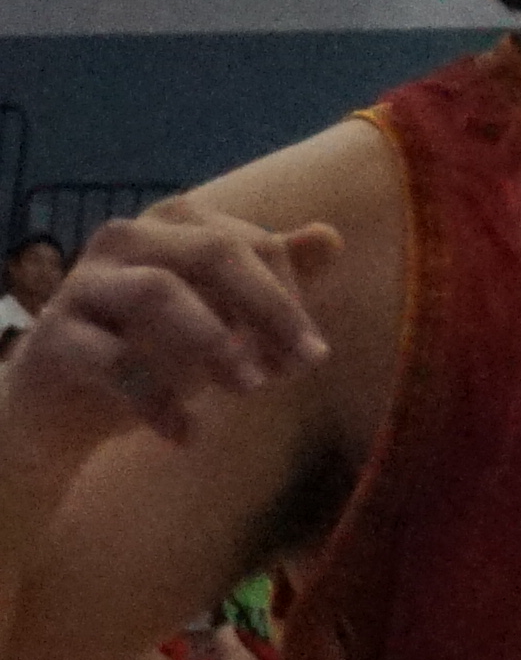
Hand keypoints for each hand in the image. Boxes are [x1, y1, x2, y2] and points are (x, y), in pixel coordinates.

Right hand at [0, 204, 338, 471]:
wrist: (61, 409)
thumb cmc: (153, 351)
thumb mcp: (223, 318)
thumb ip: (274, 279)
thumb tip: (331, 237)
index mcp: (177, 225)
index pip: (256, 245)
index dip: (291, 300)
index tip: (310, 356)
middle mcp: (128, 238)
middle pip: (214, 253)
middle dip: (268, 310)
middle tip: (300, 368)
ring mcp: (83, 284)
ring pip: (157, 291)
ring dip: (215, 343)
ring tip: (250, 391)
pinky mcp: (50, 339)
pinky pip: (113, 359)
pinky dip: (159, 400)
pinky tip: (188, 435)